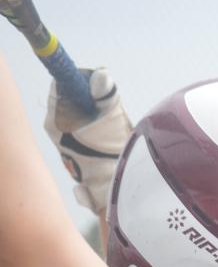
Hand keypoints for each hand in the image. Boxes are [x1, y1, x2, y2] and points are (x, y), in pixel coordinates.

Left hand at [43, 68, 131, 213]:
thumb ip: (106, 94)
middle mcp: (56, 128)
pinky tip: (108, 143)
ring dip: (97, 117)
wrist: (111, 193)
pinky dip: (97, 130)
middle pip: (72, 99)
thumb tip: (101, 73)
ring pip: (80, 115)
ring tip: (111, 132)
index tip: (101, 88)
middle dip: (93, 101)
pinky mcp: (75, 151)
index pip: (63, 84)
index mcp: (57, 118)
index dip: (83, 80)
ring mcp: (64, 141)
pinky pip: (84, 130)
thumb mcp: (112, 120)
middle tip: (110, 113)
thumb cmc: (111, 158)